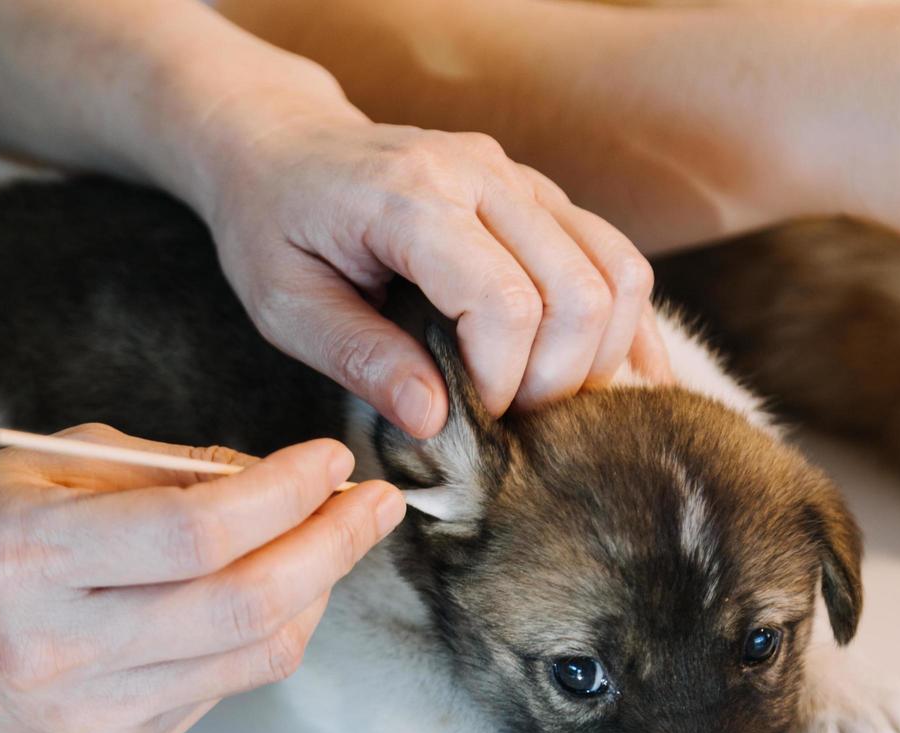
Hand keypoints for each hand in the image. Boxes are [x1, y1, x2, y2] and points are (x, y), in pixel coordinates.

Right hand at [0, 425, 404, 732]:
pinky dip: (265, 630)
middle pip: (245, 603)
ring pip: (254, 655)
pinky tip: (268, 587)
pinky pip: (225, 684)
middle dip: (334, 545)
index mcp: (32, 553)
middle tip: (375, 503)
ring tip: (335, 538)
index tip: (331, 458)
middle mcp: (60, 644)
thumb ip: (165, 470)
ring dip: (317, 591)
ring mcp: (88, 709)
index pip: (198, 531)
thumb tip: (276, 476)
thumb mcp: (43, 463)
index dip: (285, 492)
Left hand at [181, 98, 667, 436]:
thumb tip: (435, 423)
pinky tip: (616, 378)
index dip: (501, 382)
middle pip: (579, 292)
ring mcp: (521, 178)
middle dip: (556, 380)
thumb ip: (358, 359)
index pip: (504, 302)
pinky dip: (626, 325)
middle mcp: (481, 174)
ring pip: (620, 272)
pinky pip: (619, 257)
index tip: (465, 419)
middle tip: (507, 419)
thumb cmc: (273, 225)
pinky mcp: (542, 194)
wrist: (281, 143)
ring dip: (599, 356)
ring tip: (546, 399)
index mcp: (410, 196)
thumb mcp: (283, 304)